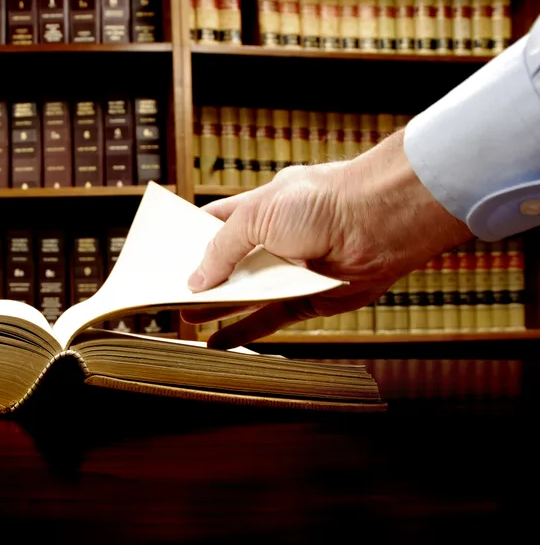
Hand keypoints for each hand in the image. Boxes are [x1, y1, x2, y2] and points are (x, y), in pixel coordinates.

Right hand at [185, 130, 472, 348]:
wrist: (379, 221)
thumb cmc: (323, 202)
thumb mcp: (256, 217)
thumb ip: (222, 250)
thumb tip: (196, 281)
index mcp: (260, 208)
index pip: (216, 222)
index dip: (191, 238)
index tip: (165, 256)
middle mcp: (275, 239)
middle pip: (229, 263)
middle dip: (201, 278)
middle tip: (169, 294)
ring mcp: (291, 270)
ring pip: (246, 294)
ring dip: (216, 307)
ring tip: (185, 318)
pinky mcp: (308, 299)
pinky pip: (270, 319)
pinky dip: (244, 332)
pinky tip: (219, 342)